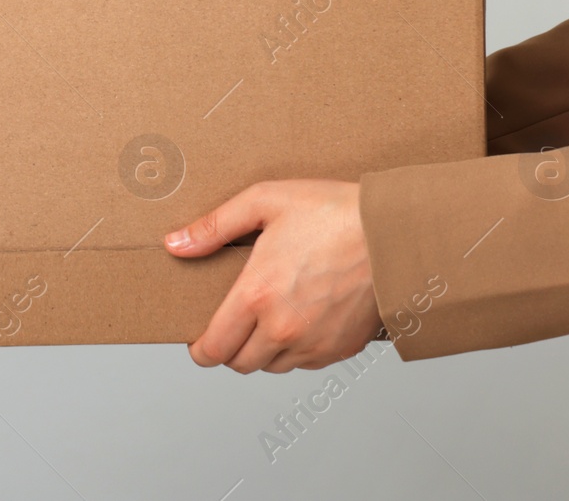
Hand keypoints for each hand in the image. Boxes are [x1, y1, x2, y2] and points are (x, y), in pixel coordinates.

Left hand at [164, 180, 381, 372]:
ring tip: (266, 317)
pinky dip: (295, 350)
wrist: (394, 232)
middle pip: (239, 364)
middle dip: (229, 348)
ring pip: (271, 367)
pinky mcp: (340, 348)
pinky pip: (305, 363)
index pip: (213, 349)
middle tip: (233, 322)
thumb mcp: (264, 201)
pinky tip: (299, 318)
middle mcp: (283, 329)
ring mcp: (314, 343)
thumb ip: (214, 226)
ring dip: (261, 350)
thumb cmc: (331, 211)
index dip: (200, 349)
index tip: (199, 339)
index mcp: (257, 296)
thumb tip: (175, 244)